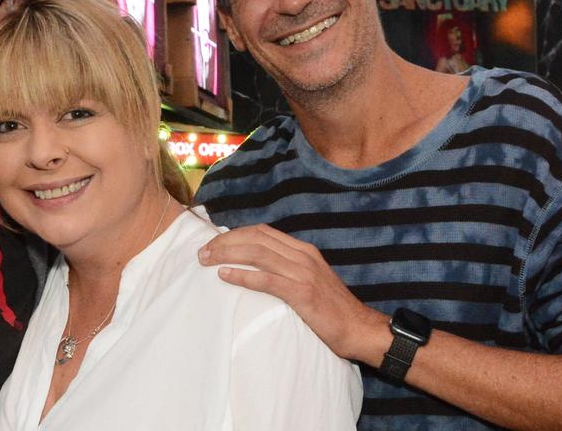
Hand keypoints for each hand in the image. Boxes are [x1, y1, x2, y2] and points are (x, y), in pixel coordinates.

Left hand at [198, 223, 389, 363]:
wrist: (359, 328)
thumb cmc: (331, 309)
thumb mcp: (310, 279)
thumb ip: (288, 269)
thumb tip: (258, 267)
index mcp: (303, 250)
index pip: (262, 232)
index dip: (235, 234)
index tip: (214, 243)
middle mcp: (302, 256)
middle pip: (255, 238)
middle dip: (225, 242)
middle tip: (202, 252)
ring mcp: (303, 273)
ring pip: (257, 254)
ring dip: (227, 254)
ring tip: (207, 261)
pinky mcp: (302, 293)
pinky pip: (266, 280)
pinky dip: (243, 276)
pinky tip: (225, 275)